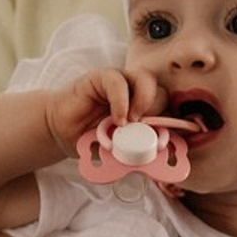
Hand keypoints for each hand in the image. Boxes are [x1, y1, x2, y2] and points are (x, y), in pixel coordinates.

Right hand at [48, 68, 162, 155]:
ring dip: (145, 101)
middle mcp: (136, 93)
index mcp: (146, 111)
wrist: (61, 132)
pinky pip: (117, 81)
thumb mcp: (120, 151)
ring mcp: (120, 83)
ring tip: (134, 122)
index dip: (175, 124)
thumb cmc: (92, 141)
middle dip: (160, 113)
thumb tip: (159, 158)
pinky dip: (121, 101)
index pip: (170, 110)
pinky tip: (118, 119)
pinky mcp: (101, 78)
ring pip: (146, 79)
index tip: (169, 143)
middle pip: (162, 93)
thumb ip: (138, 150)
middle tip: (148, 133)